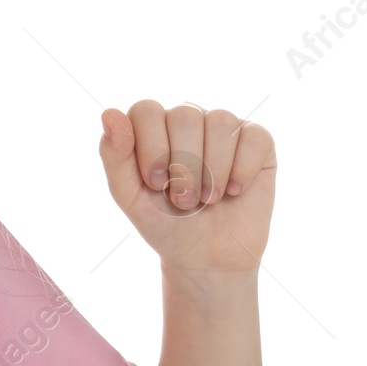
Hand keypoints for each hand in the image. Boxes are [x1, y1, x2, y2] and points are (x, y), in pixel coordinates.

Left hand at [97, 100, 274, 274]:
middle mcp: (187, 118)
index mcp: (151, 125)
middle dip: (184, 165)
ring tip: (207, 199)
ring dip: (213, 170)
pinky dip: (243, 169)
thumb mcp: (128, 194)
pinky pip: (255, 137)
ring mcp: (223, 127)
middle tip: (183, 199)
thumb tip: (109, 113)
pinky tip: (234, 191)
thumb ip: (113, 154)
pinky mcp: (257, 143)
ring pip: (221, 121)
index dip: (152, 148)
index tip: (155, 183)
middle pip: (185, 115)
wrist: (206, 255)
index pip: (147, 110)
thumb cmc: (163, 221)